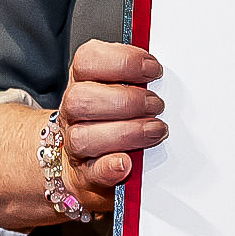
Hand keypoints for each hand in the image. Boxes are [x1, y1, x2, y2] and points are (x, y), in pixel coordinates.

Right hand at [56, 40, 168, 213]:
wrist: (92, 161)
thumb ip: (141, 77)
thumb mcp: (127, 88)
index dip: (123, 61)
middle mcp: (73, 111)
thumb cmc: (119, 117)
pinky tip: (127, 163)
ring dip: (126, 133)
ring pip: (82, 137)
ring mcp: (75, 145)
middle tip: (157, 105)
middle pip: (80, 99)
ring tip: (156, 131)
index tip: (154, 69)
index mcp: (85, 82)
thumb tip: (161, 71)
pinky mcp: (85, 175)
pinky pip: (91, 172)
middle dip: (127, 101)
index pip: (87, 60)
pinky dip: (110, 167)